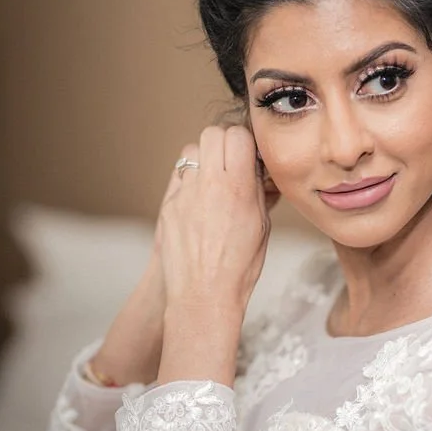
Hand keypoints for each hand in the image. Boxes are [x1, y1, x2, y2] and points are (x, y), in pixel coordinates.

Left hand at [155, 125, 272, 384]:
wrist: (203, 296)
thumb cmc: (240, 268)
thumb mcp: (262, 227)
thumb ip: (260, 193)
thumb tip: (261, 172)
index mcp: (238, 189)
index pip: (238, 136)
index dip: (245, 141)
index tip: (250, 154)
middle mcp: (209, 185)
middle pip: (212, 134)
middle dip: (224, 142)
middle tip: (232, 161)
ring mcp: (185, 194)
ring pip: (191, 150)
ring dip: (204, 157)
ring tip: (214, 179)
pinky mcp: (168, 206)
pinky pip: (179, 176)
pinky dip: (190, 179)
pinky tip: (199, 199)